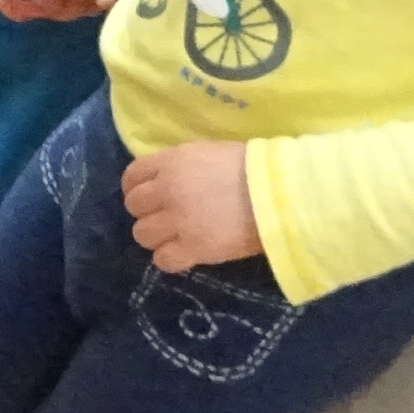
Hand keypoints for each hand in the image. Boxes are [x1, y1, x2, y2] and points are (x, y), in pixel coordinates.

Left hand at [122, 140, 261, 270]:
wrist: (281, 194)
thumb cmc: (254, 168)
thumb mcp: (210, 152)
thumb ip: (182, 165)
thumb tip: (165, 177)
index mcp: (172, 162)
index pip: (132, 176)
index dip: (137, 187)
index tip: (149, 195)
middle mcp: (168, 190)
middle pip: (134, 207)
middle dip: (147, 212)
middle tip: (167, 217)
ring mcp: (178, 221)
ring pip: (142, 234)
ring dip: (156, 236)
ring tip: (176, 236)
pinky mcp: (194, 248)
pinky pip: (163, 260)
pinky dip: (170, 258)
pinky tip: (184, 253)